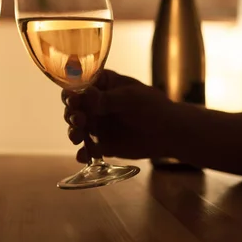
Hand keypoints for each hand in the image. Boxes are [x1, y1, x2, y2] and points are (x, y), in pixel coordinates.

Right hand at [62, 70, 182, 162]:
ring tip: (77, 138)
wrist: (170, 133)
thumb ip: (105, 99)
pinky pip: (88, 148)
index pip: (79, 86)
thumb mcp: (130, 98)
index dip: (72, 93)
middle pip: (74, 107)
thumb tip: (83, 94)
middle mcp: (95, 104)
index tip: (72, 101)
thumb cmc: (152, 107)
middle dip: (71, 114)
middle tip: (79, 120)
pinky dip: (83, 152)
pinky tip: (82, 156)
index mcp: (102, 86)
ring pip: (77, 128)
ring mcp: (97, 124)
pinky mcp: (102, 144)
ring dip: (73, 132)